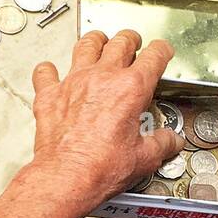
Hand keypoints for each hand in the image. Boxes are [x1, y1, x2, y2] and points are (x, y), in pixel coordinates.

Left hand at [15, 31, 183, 217]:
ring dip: (96, 41)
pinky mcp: (50, 95)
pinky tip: (52, 72)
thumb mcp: (144, 158)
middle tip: (133, 43)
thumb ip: (162, 144)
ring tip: (100, 43)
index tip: (162, 52)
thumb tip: (171, 141)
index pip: (154, 56)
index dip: (162, 51)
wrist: (67, 177)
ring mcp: (74, 82)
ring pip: (86, 45)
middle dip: (131, 40)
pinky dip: (49, 70)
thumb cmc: (101, 168)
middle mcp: (102, 78)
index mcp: (131, 89)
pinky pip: (46, 72)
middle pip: (121, 42)